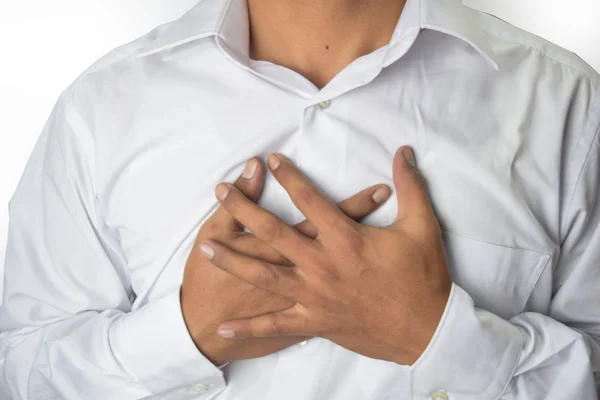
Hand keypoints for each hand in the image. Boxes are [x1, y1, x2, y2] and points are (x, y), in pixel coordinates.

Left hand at [200, 147, 451, 365]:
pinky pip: (276, 326)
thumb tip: (403, 151)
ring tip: (204, 246)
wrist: (427, 330)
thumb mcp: (422, 226)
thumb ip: (411, 186)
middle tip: (221, 191)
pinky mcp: (315, 322)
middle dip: (244, 209)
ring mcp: (314, 296)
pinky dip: (249, 327)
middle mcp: (322, 265)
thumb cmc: (424, 278)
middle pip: (273, 233)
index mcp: (346, 240)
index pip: (310, 199)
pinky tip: (223, 328)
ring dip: (233, 260)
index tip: (270, 159)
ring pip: (264, 275)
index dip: (288, 176)